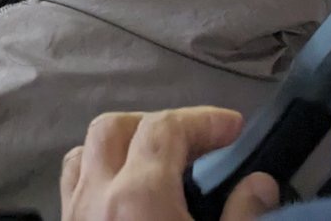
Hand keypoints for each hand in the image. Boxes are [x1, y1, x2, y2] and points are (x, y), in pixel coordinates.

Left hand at [59, 108, 278, 220]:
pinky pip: (72, 186)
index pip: (166, 129)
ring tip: (158, 165)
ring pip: (84, 154)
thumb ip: (242, 216)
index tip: (232, 128)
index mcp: (140, 198)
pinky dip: (96, 175)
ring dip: (120, 147)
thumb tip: (258, 184)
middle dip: (157, 124)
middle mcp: (97, 197)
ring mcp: (75, 214)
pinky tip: (125, 196)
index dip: (203, 120)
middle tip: (197, 143)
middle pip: (115, 128)